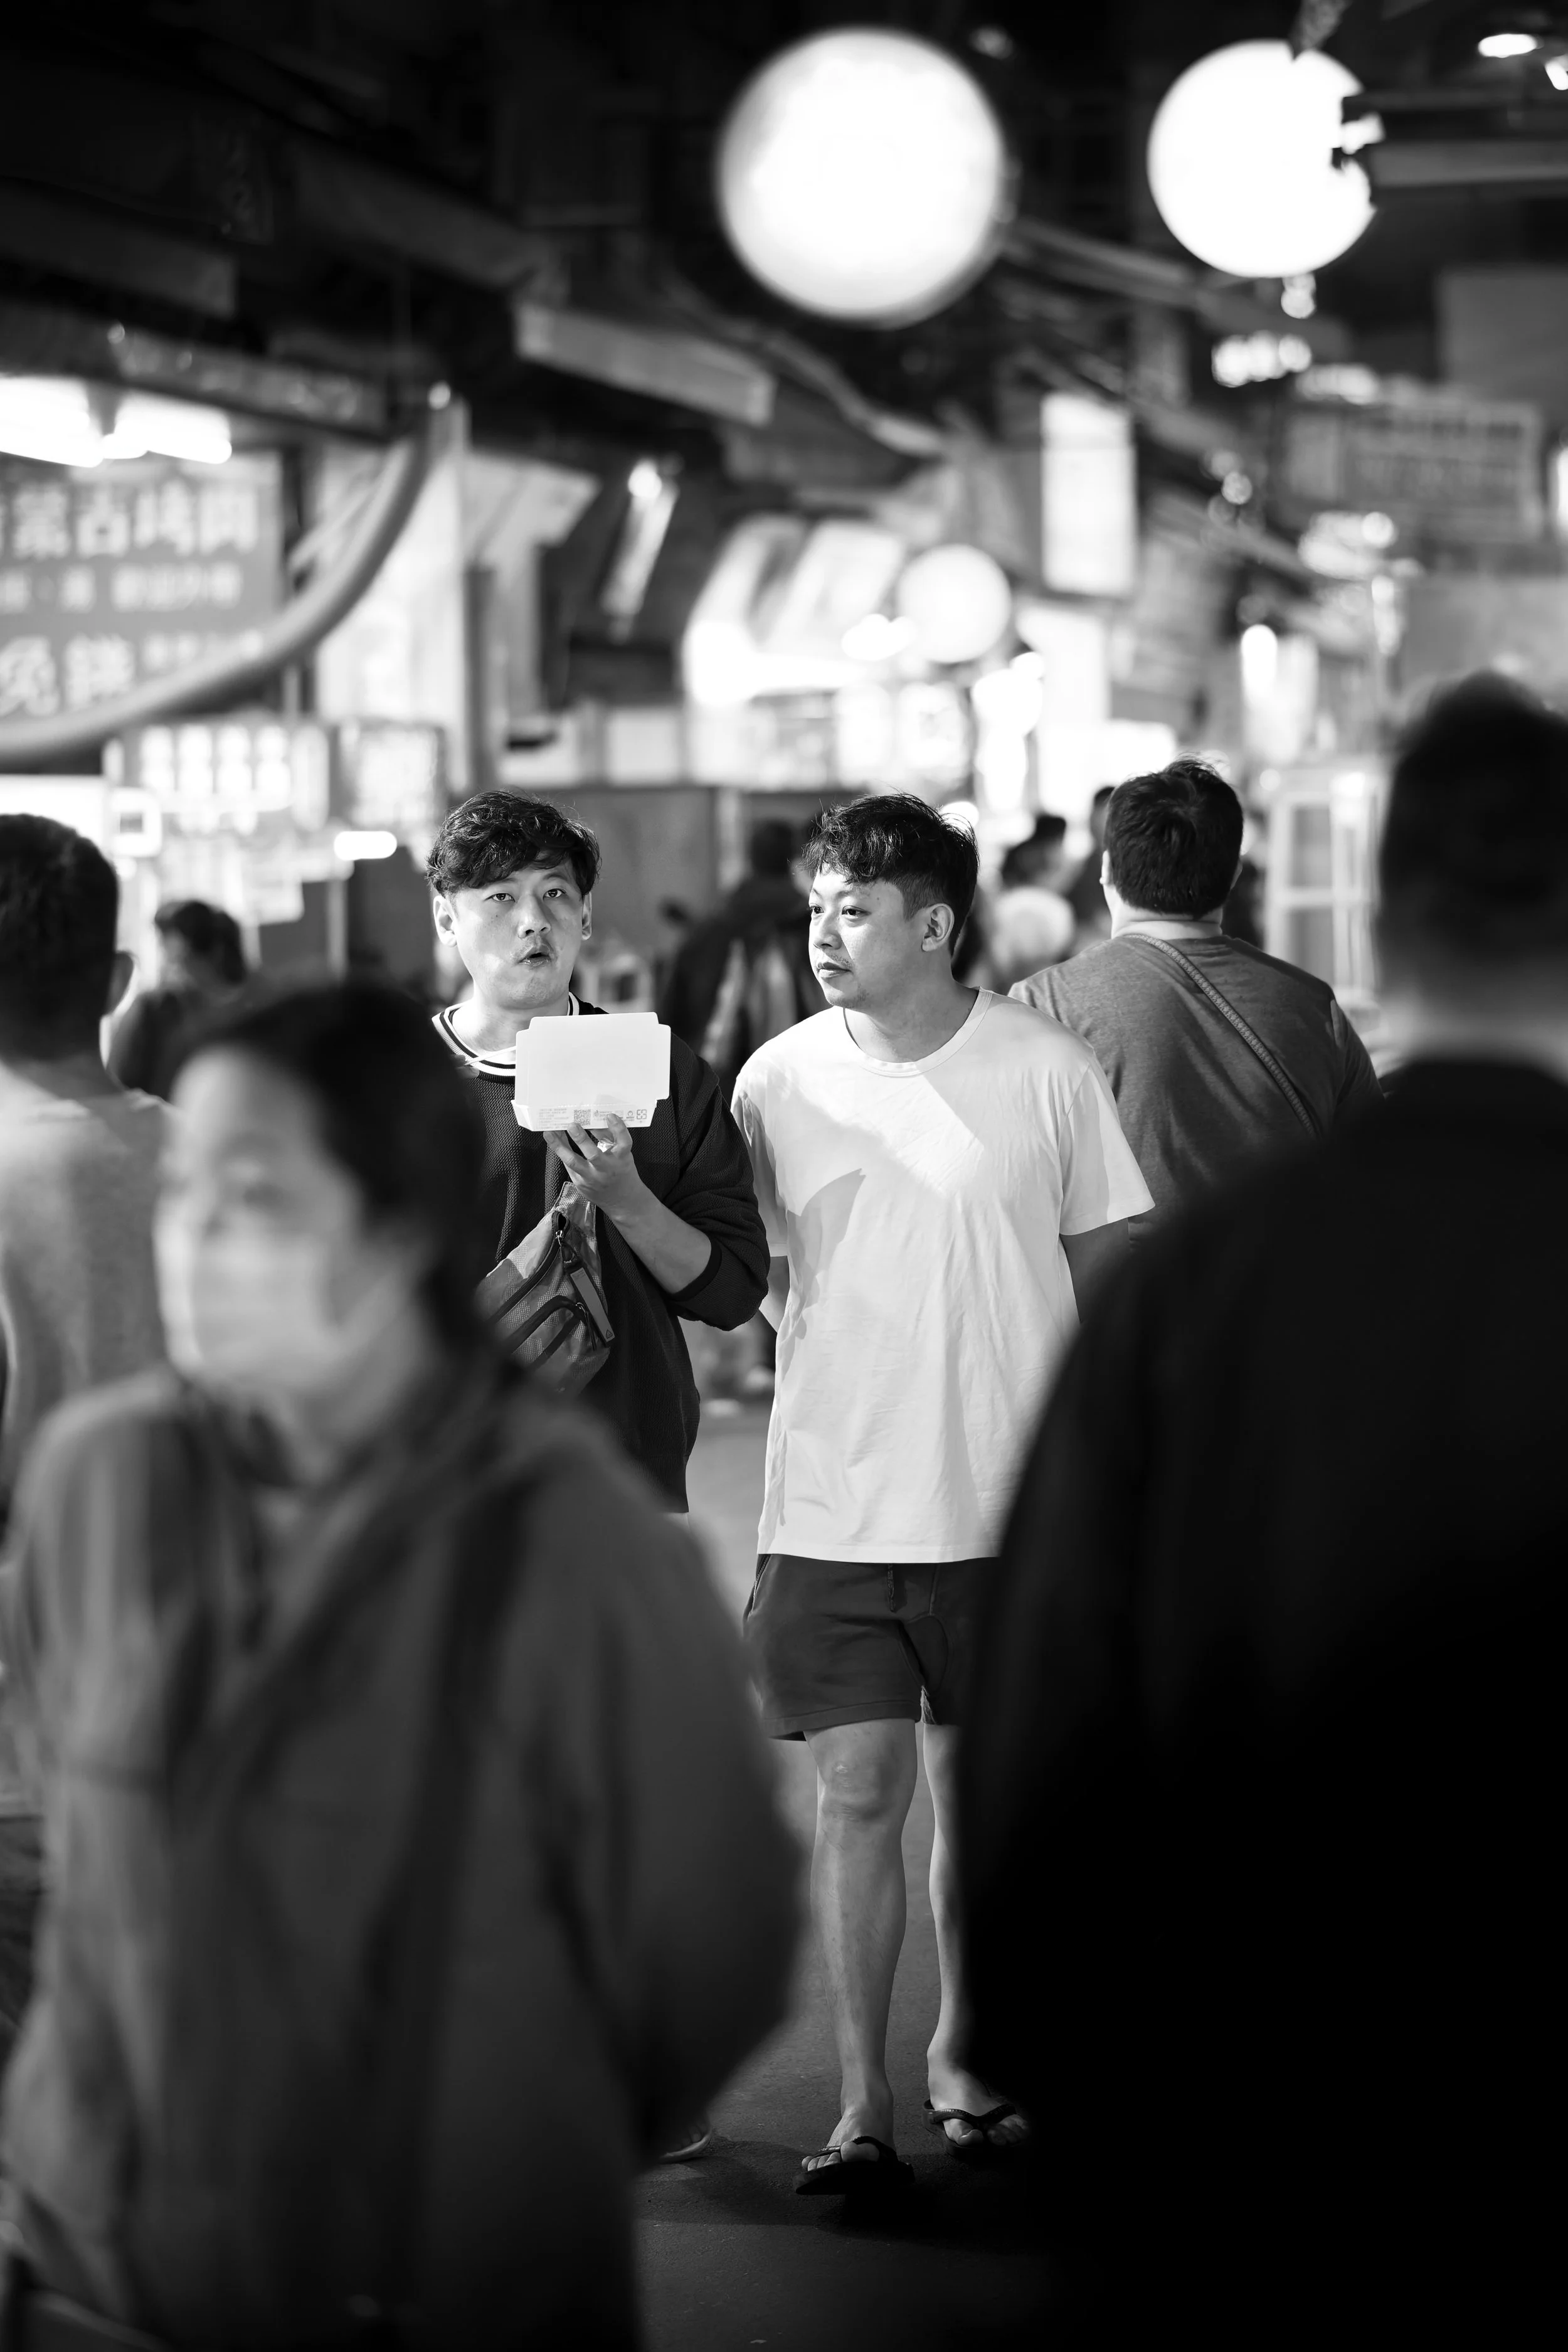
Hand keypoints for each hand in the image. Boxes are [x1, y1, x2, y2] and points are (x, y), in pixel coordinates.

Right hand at [544, 1114, 713, 1293]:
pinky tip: (612, 1116)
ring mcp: (609, 1166)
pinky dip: (617, 1128)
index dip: (555, 1145)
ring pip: (595, 1146)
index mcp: (582, 1178)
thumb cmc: (609, 1197)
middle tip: (564, 1122)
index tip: (546, 1130)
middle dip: (570, 1138)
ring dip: (587, 1132)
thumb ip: (579, 1175)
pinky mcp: (625, 1159)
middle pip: (578, 1152)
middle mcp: (593, 1172)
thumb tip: (570, 1160)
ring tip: (579, 1118)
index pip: (564, 1159)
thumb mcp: (588, 1190)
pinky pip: (621, 1141)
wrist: (631, 1208)